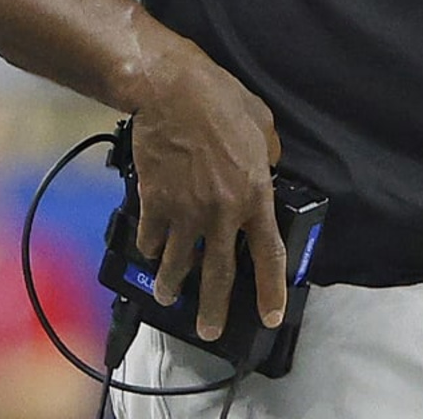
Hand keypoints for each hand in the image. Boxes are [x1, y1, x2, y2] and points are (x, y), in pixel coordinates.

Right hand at [130, 45, 288, 341]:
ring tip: (171, 295)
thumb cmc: (222, 101)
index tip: (270, 315)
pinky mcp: (154, 204)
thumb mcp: (263, 124)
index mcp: (254, 194)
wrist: (173, 92)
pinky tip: (151, 250)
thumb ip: (267, 155)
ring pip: (179, 266)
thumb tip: (266, 168)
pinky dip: (151, 248)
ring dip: (173, 286)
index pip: (269, 253)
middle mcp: (221, 212)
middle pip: (219, 276)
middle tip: (210, 331)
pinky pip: (151, 240)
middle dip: (214, 310)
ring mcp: (185, 212)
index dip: (271, 289)